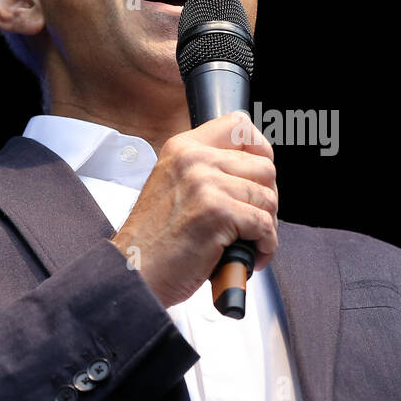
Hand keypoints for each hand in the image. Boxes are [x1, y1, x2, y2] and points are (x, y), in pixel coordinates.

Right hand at [111, 111, 278, 308]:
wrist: (133, 273)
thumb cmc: (155, 242)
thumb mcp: (174, 187)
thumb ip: (206, 172)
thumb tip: (253, 175)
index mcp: (183, 148)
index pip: (239, 126)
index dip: (261, 151)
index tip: (260, 178)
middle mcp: (194, 159)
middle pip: (264, 167)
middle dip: (267, 200)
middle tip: (254, 225)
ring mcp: (205, 183)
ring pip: (268, 198)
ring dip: (267, 228)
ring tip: (250, 244)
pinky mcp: (217, 212)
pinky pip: (264, 225)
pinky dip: (266, 246)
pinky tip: (250, 257)